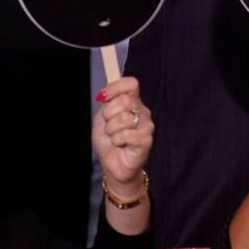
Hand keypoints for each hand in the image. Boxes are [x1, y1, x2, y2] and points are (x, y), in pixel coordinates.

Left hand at [93, 76, 153, 192]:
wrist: (113, 164)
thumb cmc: (109, 141)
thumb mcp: (102, 119)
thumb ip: (106, 104)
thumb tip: (103, 94)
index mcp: (132, 102)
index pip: (130, 84)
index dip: (115, 87)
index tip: (102, 97)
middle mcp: (142, 111)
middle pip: (125, 101)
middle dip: (109, 115)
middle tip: (108, 126)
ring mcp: (146, 125)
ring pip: (124, 119)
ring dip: (111, 131)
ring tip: (114, 138)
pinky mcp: (146, 140)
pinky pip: (126, 135)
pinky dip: (117, 140)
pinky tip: (120, 144)